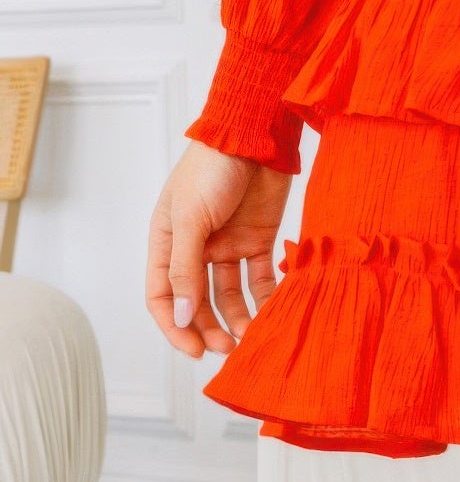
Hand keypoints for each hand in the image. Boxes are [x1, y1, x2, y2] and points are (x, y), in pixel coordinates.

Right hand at [146, 141, 291, 357]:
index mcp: (168, 241)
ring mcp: (228, 242)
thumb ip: (186, 269)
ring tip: (251, 336)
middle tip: (229, 348)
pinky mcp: (258, 236)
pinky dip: (265, 295)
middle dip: (210, 327)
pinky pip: (260, 275)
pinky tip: (274, 310)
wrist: (254, 132)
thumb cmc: (212, 167)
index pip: (163, 295)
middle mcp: (197, 247)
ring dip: (238, 317)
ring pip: (229, 293)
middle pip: (198, 301)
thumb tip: (181, 317)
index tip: (195, 349)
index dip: (174, 325)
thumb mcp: (191, 218)